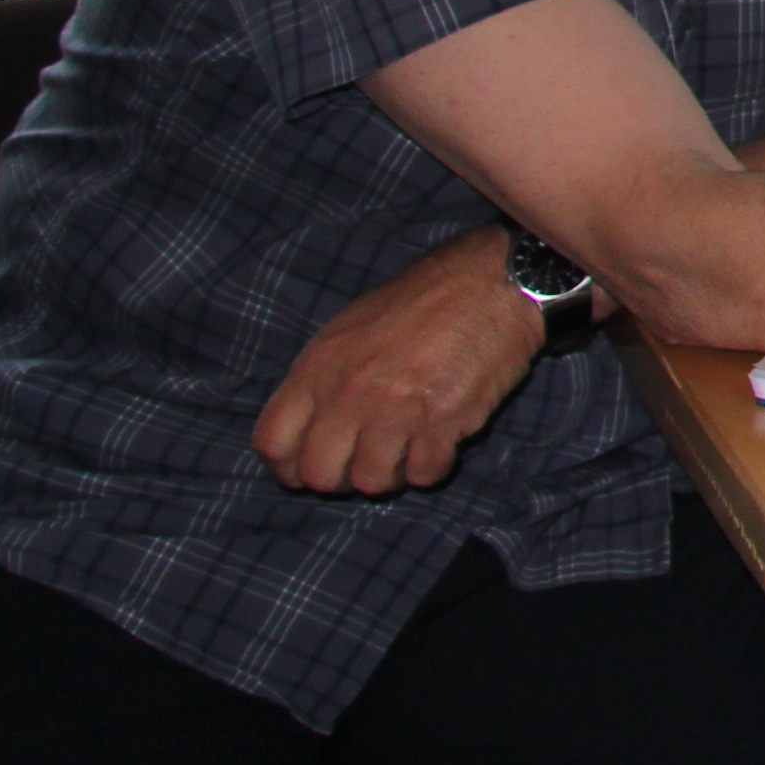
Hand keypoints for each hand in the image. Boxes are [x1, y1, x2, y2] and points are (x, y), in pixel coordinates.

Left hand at [254, 226, 541, 496]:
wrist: (491, 283)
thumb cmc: (421, 301)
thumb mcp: (350, 328)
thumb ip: (322, 379)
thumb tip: (310, 431)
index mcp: (318, 366)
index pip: (272, 442)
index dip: (288, 468)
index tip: (308, 469)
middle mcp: (349, 391)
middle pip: (319, 474)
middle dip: (341, 479)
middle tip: (366, 462)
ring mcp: (395, 408)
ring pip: (372, 482)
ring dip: (391, 473)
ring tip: (408, 448)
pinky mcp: (443, 420)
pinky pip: (423, 474)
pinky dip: (432, 466)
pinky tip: (441, 440)